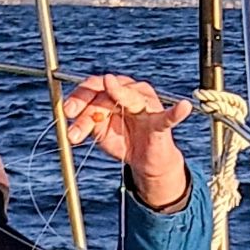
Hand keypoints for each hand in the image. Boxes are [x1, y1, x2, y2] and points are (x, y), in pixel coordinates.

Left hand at [63, 74, 190, 208]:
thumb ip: (89, 121)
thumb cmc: (123, 140)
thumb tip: (72, 117)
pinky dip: (176, 112)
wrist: (144, 161)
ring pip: (127, 101)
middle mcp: (132, 91)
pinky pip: (168, 116)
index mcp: (115, 91)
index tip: (66, 112)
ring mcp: (148, 104)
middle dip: (87, 109)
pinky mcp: (160, 122)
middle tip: (72, 126)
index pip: (94, 87)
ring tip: (97, 121)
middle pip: (106, 93)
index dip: (79, 97)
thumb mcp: (100, 132)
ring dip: (109, 112)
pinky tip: (183, 108)